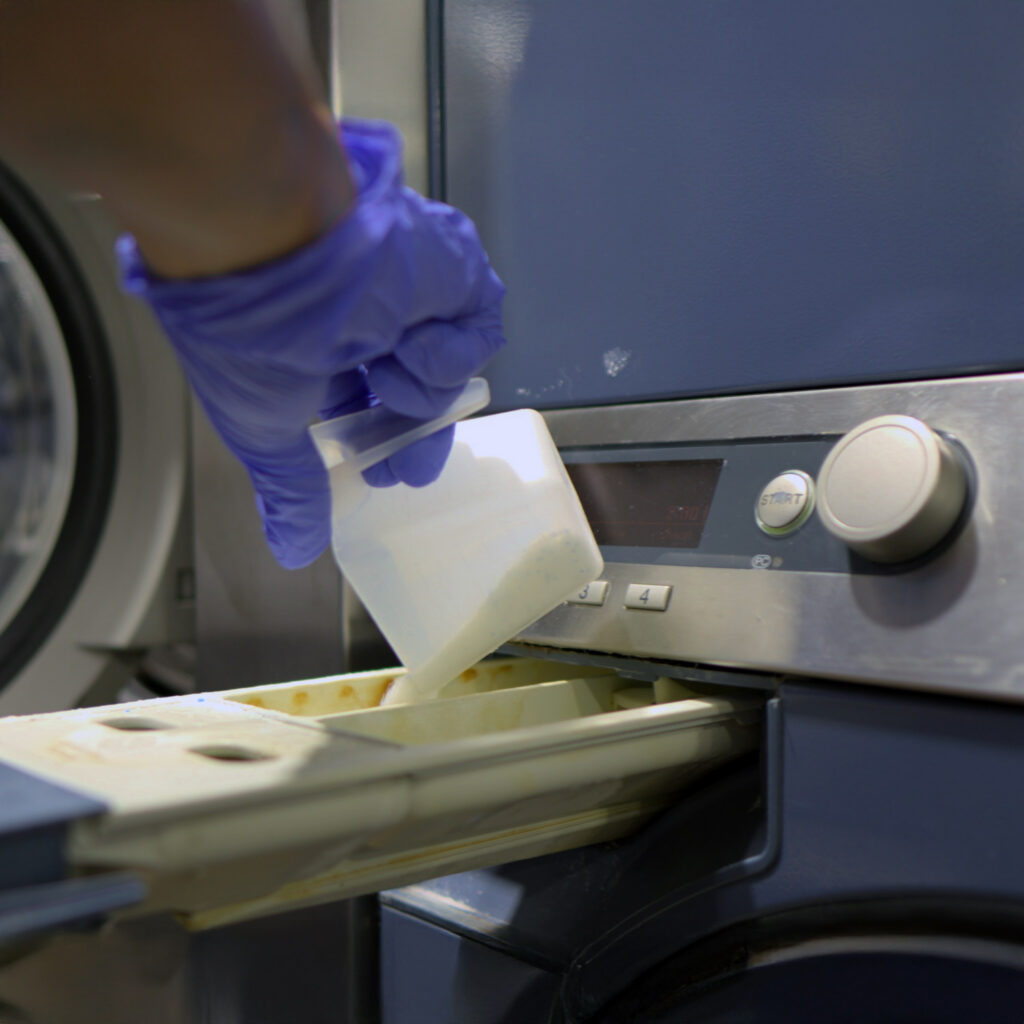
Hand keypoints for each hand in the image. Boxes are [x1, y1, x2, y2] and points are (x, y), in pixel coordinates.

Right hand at [118, 118, 504, 568]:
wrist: (268, 242)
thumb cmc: (248, 336)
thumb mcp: (267, 434)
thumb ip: (292, 491)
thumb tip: (290, 549)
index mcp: (313, 344)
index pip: (361, 401)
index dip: (377, 440)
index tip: (380, 476)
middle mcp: (363, 313)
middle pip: (415, 390)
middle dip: (413, 434)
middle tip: (406, 470)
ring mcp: (408, 287)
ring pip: (446, 366)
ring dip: (418, 388)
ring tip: (384, 372)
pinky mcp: (449, 264)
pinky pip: (477, 323)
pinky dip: (446, 350)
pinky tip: (407, 341)